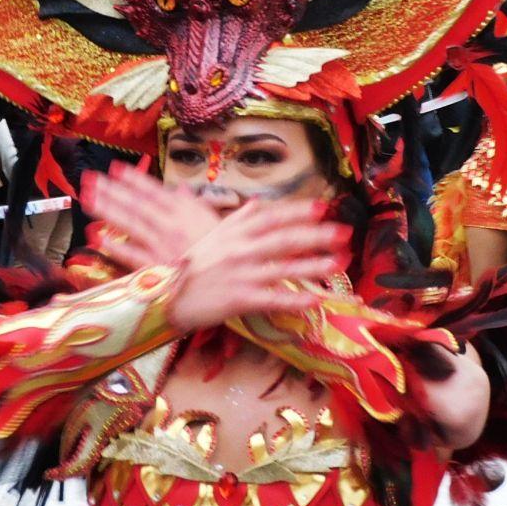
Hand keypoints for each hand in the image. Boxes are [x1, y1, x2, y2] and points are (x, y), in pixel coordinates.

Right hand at [81, 165, 348, 331]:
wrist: (162, 296)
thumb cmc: (186, 266)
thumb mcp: (209, 235)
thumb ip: (236, 220)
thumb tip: (257, 204)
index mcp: (233, 233)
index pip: (271, 217)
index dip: (298, 210)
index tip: (323, 205)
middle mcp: (239, 250)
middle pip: (284, 239)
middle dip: (316, 234)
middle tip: (344, 231)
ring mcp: (240, 275)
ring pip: (282, 268)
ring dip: (313, 265)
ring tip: (339, 263)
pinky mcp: (238, 300)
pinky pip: (271, 300)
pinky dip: (293, 300)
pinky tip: (315, 301)